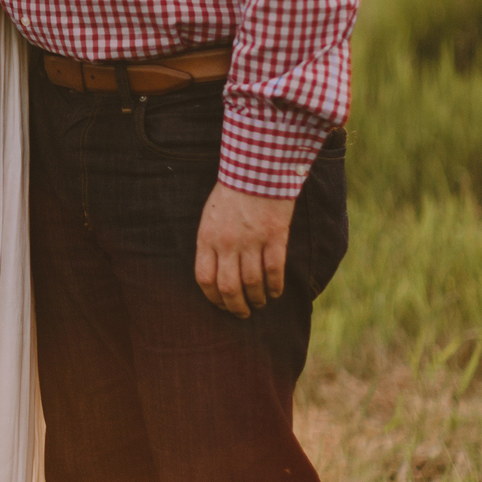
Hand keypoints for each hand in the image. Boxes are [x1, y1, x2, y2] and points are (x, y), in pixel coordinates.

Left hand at [194, 183, 294, 317]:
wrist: (256, 169)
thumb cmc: (231, 193)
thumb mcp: (210, 217)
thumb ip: (211, 244)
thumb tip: (215, 273)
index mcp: (207, 238)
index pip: (205, 279)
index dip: (213, 298)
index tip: (221, 305)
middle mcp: (227, 243)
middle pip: (229, 287)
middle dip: (236, 307)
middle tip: (243, 313)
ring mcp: (252, 240)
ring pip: (253, 283)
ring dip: (257, 299)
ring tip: (260, 303)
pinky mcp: (275, 236)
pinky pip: (275, 271)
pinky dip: (275, 286)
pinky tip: (276, 292)